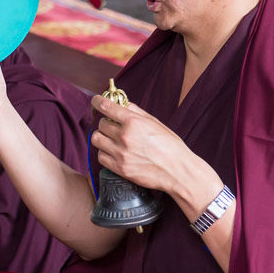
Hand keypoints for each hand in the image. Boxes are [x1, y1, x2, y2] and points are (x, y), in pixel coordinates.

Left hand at [90, 95, 219, 207]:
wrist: (178, 171)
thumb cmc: (171, 146)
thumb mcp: (156, 123)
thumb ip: (137, 112)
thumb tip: (123, 104)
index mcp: (134, 122)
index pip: (107, 107)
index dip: (98, 101)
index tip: (96, 100)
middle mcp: (125, 137)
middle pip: (101, 123)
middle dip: (106, 122)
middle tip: (113, 125)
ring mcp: (121, 153)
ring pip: (97, 139)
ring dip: (102, 137)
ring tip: (112, 139)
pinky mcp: (119, 168)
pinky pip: (100, 156)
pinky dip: (104, 152)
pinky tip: (114, 152)